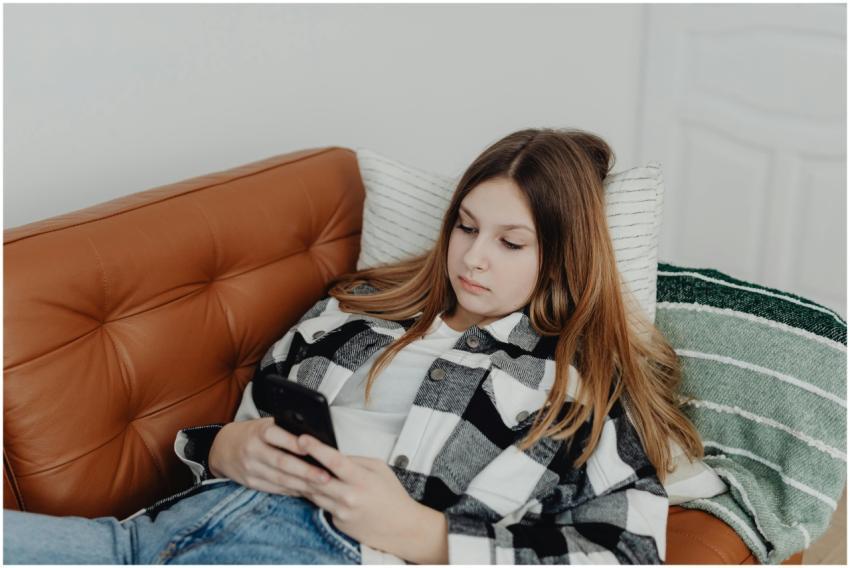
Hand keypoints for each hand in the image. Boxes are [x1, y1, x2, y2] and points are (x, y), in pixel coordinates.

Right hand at [208, 417, 332, 496]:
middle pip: (281, 462)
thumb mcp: (265, 424)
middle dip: (305, 471)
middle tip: (326, 476)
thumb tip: (316, 438)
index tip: (312, 449)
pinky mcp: (251, 483)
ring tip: (322, 487)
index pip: (276, 436)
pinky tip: (308, 492)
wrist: (222, 448)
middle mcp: (252, 450)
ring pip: (280, 479)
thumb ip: (286, 429)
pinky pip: (275, 489)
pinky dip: (293, 491)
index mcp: (258, 431)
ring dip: (302, 485)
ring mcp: (250, 469)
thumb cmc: (254, 433)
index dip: (294, 443)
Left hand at [296, 435, 425, 555]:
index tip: (303, 438)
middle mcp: (349, 497)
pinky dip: (314, 494)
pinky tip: (307, 484)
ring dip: (301, 479)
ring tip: (290, 464)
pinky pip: (320, 504)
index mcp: (361, 480)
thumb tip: (333, 455)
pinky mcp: (337, 522)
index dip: (317, 449)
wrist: (400, 527)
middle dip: (299, 463)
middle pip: (316, 478)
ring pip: (313, 492)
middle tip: (287, 450)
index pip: (334, 461)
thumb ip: (355, 460)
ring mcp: (341, 512)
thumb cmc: (392, 496)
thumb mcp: (379, 468)